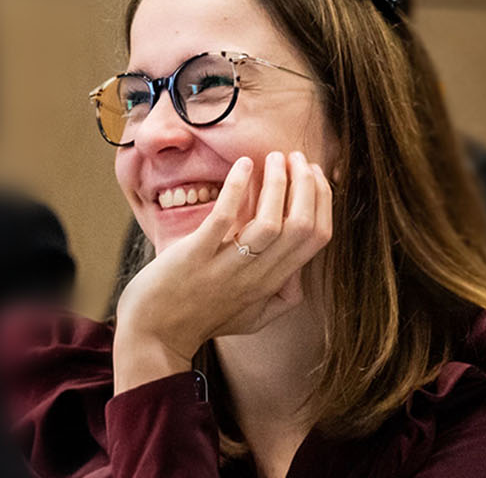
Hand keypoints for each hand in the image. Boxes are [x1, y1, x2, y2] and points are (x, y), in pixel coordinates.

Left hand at [113, 151, 333, 393]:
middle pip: (301, 227)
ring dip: (277, 184)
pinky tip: (243, 165)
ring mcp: (226, 267)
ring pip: (270, 223)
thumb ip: (282, 299)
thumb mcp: (253, 318)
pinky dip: (237, 189)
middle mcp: (257, 276)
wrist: (152, 336)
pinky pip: (223, 220)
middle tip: (297, 158)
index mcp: (273, 283)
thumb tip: (302, 274)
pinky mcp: (194, 257)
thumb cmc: (201, 322)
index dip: (323, 201)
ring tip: (274, 158)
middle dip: (306, 185)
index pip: (316, 238)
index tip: (315, 175)